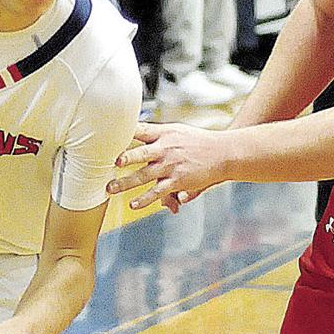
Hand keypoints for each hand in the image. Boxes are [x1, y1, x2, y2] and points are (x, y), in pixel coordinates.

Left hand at [107, 121, 230, 210]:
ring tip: (110, 188)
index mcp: (164, 133)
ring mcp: (171, 165)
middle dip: (126, 157)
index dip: (125, 131)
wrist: (223, 153)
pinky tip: (133, 204)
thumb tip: (134, 131)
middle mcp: (165, 148)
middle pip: (141, 152)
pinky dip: (145, 199)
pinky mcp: (177, 180)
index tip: (109, 133)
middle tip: (112, 162)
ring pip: (144, 175)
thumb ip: (155, 133)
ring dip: (126, 182)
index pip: (141, 129)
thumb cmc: (197, 142)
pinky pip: (158, 191)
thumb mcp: (176, 130)